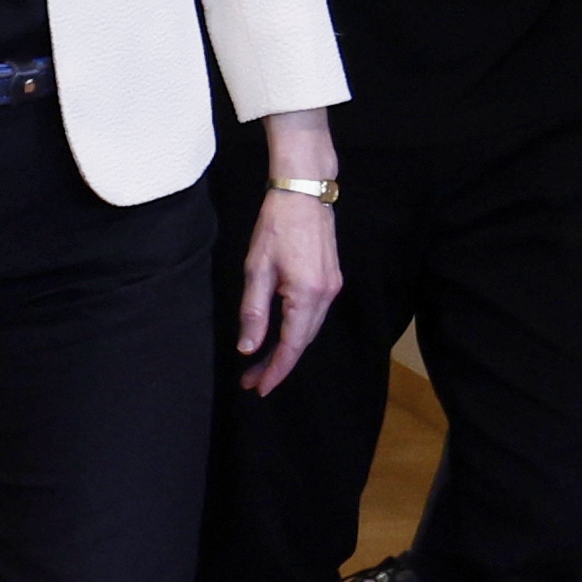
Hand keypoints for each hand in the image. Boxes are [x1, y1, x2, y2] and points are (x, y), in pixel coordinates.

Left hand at [235, 190, 342, 396]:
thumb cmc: (277, 226)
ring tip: (261, 362)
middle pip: (303, 341)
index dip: (275, 370)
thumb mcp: (256, 269)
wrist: (304, 193)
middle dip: (278, 364)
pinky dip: (297, 331)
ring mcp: (333, 287)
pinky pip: (314, 315)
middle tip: (251, 380)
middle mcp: (326, 295)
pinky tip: (281, 335)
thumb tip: (249, 348)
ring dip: (287, 348)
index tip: (257, 388)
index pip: (291, 344)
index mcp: (307, 294)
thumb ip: (254, 312)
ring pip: (310, 329)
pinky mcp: (332, 279)